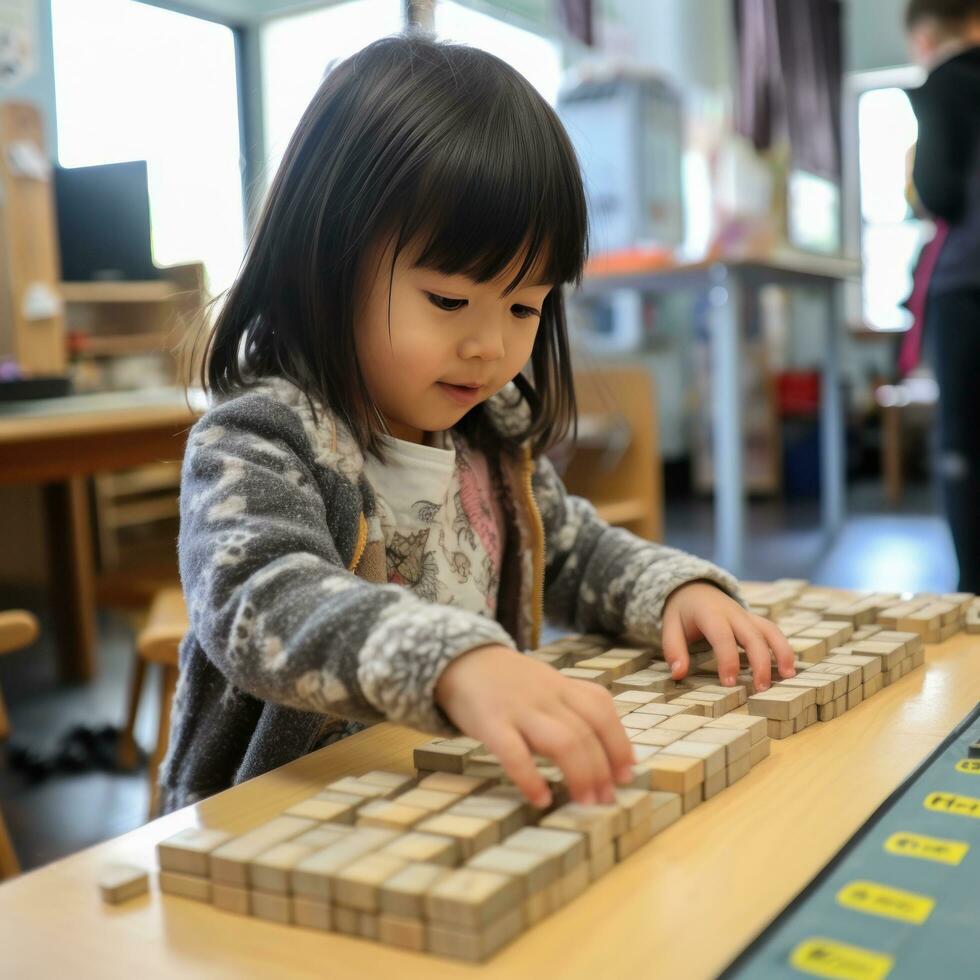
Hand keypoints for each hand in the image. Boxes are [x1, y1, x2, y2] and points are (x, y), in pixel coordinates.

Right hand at [434, 644, 635, 808]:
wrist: (461, 659)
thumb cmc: (509, 681)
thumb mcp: (546, 685)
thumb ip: (572, 707)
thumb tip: (606, 751)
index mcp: (562, 686)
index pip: (602, 711)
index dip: (619, 743)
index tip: (627, 774)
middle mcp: (547, 695)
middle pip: (586, 732)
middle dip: (602, 770)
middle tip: (607, 799)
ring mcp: (520, 709)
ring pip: (563, 741)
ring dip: (580, 775)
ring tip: (585, 802)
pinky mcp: (491, 723)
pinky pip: (515, 753)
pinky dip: (530, 779)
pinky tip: (540, 799)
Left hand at [661, 582, 795, 690]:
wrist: (695, 589)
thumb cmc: (683, 613)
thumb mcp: (670, 626)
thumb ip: (673, 649)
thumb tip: (678, 674)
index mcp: (710, 613)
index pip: (723, 636)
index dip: (728, 660)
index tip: (729, 683)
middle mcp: (733, 613)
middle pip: (753, 635)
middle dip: (760, 661)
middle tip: (761, 689)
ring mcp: (747, 616)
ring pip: (770, 630)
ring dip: (781, 652)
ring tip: (787, 677)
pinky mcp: (755, 621)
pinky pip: (773, 632)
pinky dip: (783, 648)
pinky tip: (788, 668)